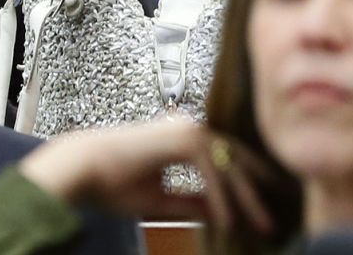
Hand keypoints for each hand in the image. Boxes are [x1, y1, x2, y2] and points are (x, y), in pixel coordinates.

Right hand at [19, 116, 275, 230]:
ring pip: (229, 166)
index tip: (262, 206)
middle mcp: (190, 129)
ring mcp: (187, 131)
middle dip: (257, 190)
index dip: (246, 182)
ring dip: (246, 198)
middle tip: (274, 217)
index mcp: (184, 137)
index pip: (226, 157)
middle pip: (235, 160)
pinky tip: (228, 222)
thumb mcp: (160, 199)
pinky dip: (221, 200)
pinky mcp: (182, 140)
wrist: (78, 169)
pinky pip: (212, 174)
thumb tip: (219, 214)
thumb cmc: (110, 183)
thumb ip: (191, 203)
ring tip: (262, 223)